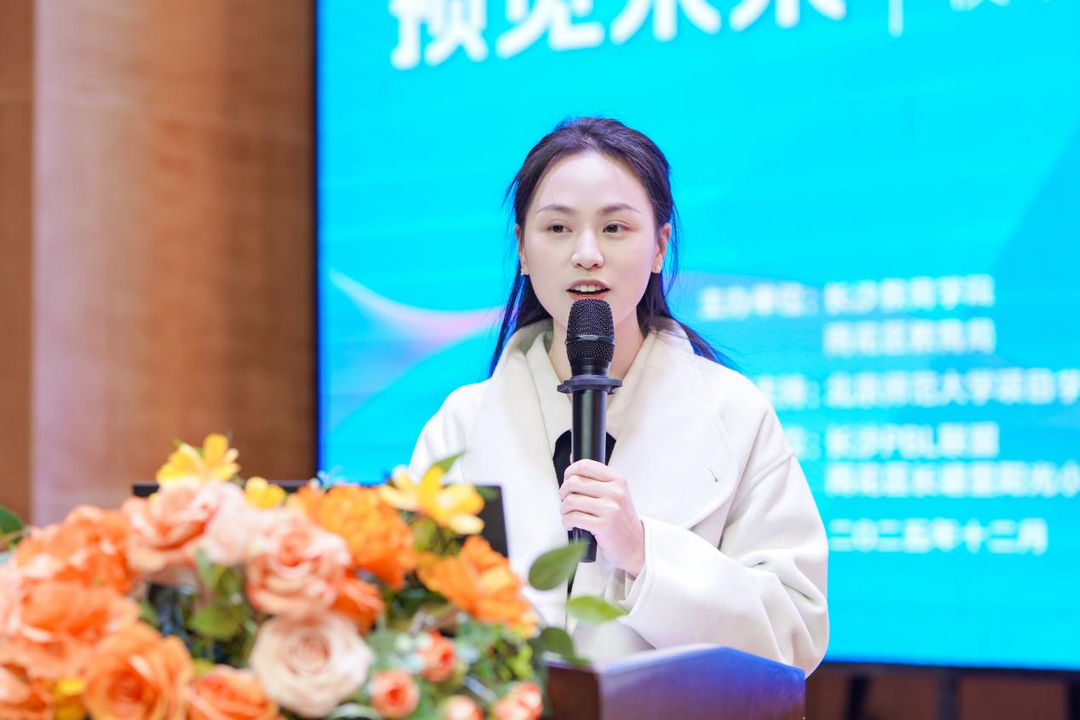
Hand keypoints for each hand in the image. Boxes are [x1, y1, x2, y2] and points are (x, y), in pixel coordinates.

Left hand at [558, 459, 644, 576]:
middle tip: (566, 501)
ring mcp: (610, 509)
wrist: (636, 545)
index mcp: (618, 480)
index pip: (585, 465)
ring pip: (570, 501)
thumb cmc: (621, 520)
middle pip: (574, 482)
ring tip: (569, 515)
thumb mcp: (616, 494)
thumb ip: (597, 480)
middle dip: (563, 492)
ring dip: (564, 509)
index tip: (567, 480)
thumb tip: (572, 461)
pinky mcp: (603, 526)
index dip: (570, 471)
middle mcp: (615, 492)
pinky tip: (571, 525)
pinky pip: (573, 517)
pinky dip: (566, 521)